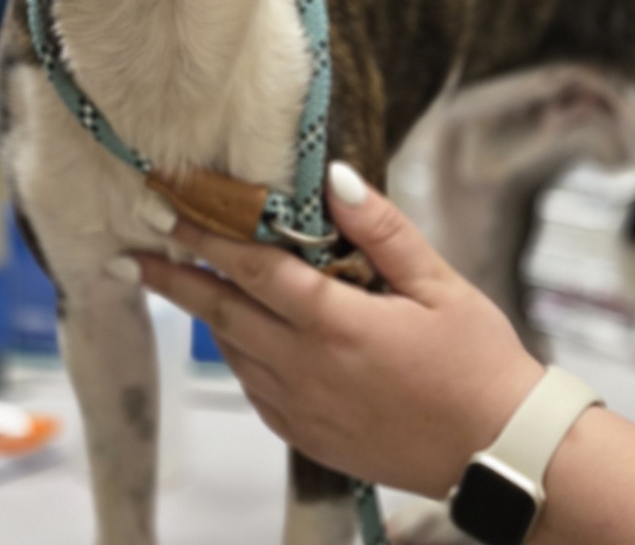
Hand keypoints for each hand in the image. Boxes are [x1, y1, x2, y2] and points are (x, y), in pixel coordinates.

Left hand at [132, 162, 543, 497]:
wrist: (500, 455)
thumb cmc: (476, 363)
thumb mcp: (439, 284)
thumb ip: (382, 229)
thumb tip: (335, 178)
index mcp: (336, 323)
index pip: (253, 268)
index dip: (206, 235)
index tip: (168, 211)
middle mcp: (306, 368)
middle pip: (223, 313)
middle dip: (176, 278)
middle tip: (134, 255)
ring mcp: (303, 408)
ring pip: (234, 352)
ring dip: (205, 315)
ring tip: (181, 283)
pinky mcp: (308, 438)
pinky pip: (254, 389)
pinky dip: (236, 356)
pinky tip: (236, 337)